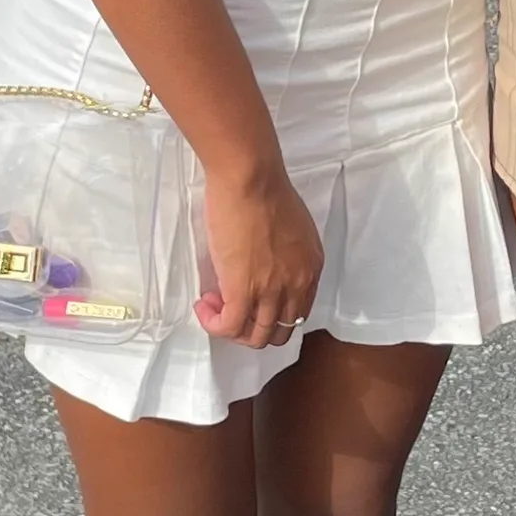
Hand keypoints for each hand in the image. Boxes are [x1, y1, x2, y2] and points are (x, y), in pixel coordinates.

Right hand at [194, 161, 323, 348]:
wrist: (250, 179)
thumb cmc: (265, 189)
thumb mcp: (292, 226)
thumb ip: (285, 252)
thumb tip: (264, 263)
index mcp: (311, 268)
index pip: (297, 312)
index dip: (270, 312)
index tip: (250, 297)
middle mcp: (297, 285)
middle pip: (279, 331)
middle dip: (252, 326)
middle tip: (230, 304)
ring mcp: (271, 291)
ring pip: (256, 337)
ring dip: (232, 327)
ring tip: (214, 303)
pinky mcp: (242, 291)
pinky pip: (229, 327)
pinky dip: (214, 324)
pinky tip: (204, 306)